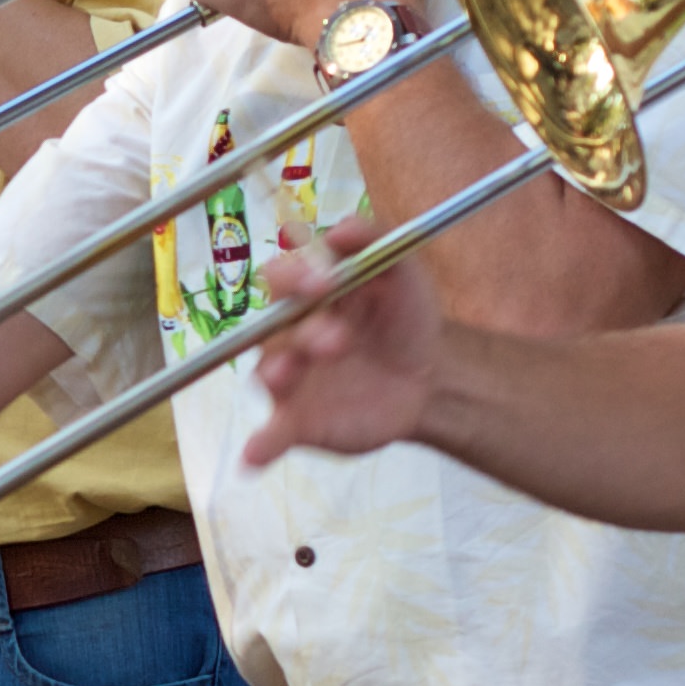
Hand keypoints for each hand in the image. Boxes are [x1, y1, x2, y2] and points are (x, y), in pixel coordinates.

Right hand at [242, 219, 450, 465]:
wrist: (431, 379)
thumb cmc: (406, 319)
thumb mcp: (403, 271)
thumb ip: (374, 239)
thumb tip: (342, 227)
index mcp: (309, 294)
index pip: (282, 277)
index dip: (296, 278)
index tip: (326, 285)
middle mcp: (291, 333)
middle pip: (274, 327)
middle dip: (300, 331)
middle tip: (338, 341)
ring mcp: (292, 379)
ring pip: (265, 375)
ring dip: (274, 374)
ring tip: (286, 377)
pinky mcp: (299, 420)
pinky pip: (273, 432)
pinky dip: (260, 444)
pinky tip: (253, 457)